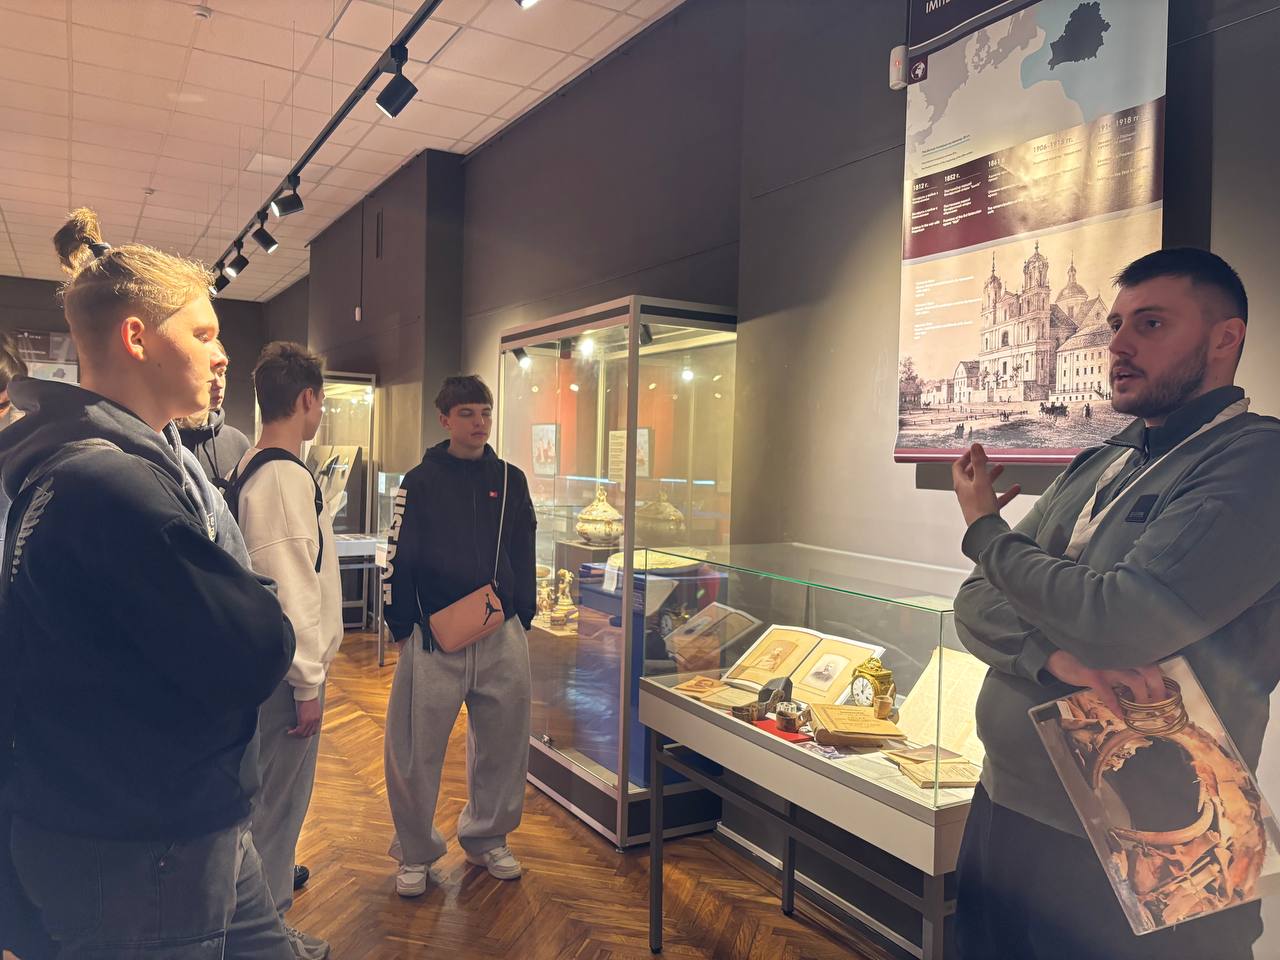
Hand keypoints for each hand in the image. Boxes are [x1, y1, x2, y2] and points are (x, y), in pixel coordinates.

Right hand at [288, 696, 322, 737]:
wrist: (308, 693)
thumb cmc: (308, 698)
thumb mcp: (312, 708)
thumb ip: (311, 714)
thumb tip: (306, 717)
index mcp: (318, 718)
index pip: (314, 730)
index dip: (307, 732)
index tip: (300, 731)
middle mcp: (315, 721)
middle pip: (309, 733)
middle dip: (301, 735)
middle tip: (294, 733)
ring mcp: (310, 721)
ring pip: (303, 734)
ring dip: (296, 734)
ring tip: (291, 732)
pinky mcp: (304, 720)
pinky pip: (299, 731)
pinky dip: (293, 732)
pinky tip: (289, 731)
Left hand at [952, 443, 1020, 526]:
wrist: (986, 531)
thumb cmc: (980, 508)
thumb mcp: (981, 481)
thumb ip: (979, 463)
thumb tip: (975, 446)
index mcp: (962, 485)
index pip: (958, 466)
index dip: (965, 456)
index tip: (975, 450)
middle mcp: (967, 493)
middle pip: (971, 475)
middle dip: (980, 465)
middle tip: (988, 457)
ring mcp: (976, 501)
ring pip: (984, 485)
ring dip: (992, 476)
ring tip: (1002, 468)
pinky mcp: (986, 510)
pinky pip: (996, 498)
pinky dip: (1005, 492)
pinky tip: (1016, 488)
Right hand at [1045, 650, 1165, 717]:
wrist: (1057, 655)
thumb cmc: (1084, 658)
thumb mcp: (1106, 661)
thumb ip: (1123, 668)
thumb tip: (1143, 687)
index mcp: (1124, 653)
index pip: (1151, 665)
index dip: (1162, 682)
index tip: (1169, 698)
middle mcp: (1119, 656)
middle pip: (1150, 671)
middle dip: (1158, 691)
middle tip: (1159, 707)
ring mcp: (1106, 664)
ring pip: (1135, 680)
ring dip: (1141, 698)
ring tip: (1141, 711)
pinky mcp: (1092, 674)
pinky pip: (1108, 693)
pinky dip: (1116, 706)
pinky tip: (1120, 715)